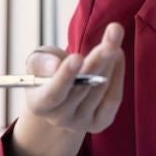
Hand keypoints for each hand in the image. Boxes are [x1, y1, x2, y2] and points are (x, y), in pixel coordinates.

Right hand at [8, 23, 125, 155]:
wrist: (60, 95)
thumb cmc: (46, 72)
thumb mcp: (37, 62)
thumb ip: (41, 61)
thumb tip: (55, 65)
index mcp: (39, 104)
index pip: (53, 94)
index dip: (65, 76)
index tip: (77, 57)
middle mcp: (59, 118)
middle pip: (82, 89)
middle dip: (98, 59)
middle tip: (113, 33)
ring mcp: (81, 122)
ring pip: (99, 90)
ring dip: (110, 60)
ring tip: (114, 34)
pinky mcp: (100, 122)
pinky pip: (112, 98)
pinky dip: (118, 74)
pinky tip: (118, 54)